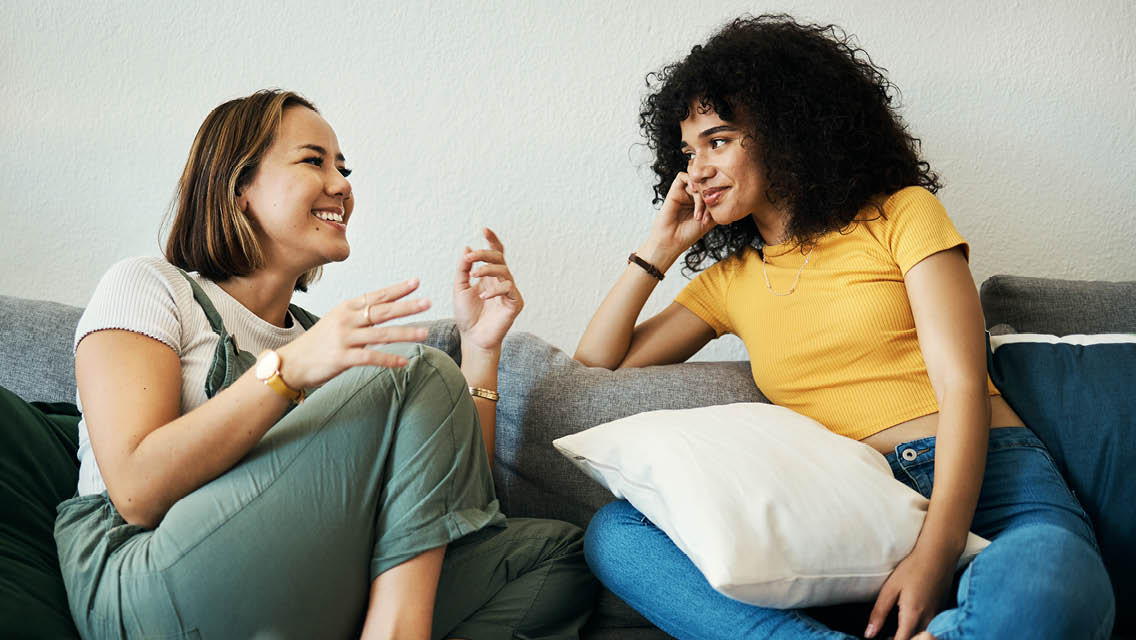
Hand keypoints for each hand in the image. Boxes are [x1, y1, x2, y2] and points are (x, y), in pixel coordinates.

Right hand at [276, 279, 430, 388]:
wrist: (291, 363)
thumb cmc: (318, 343)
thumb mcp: (337, 321)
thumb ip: (359, 316)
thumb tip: (385, 312)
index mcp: (346, 308)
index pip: (376, 296)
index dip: (397, 289)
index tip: (416, 282)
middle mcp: (346, 320)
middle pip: (382, 311)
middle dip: (407, 307)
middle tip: (428, 302)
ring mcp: (344, 338)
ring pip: (381, 334)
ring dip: (405, 334)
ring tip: (425, 333)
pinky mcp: (342, 357)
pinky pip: (370, 357)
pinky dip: (389, 360)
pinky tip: (404, 363)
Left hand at [454, 228, 523, 352]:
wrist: (472, 338)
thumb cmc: (467, 315)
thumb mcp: (459, 288)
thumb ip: (463, 269)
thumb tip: (468, 248)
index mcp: (489, 276)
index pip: (494, 253)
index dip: (492, 240)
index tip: (484, 229)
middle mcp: (501, 281)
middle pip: (499, 258)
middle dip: (485, 254)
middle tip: (471, 257)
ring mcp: (509, 291)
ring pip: (504, 271)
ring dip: (488, 269)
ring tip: (474, 274)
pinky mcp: (515, 303)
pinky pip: (508, 289)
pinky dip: (495, 290)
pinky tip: (483, 296)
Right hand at [643, 172, 717, 262]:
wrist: (672, 241)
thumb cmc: (689, 233)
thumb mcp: (712, 219)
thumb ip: (720, 205)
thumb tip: (733, 195)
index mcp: (703, 201)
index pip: (716, 189)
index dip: (719, 197)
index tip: (718, 214)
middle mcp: (694, 195)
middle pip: (708, 184)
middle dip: (711, 197)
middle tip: (708, 214)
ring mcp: (684, 192)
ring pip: (698, 182)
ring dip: (701, 196)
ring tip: (698, 215)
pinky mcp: (674, 190)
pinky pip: (684, 176)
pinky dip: (691, 180)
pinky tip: (694, 191)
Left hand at [865, 544, 956, 639]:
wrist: (938, 555)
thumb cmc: (913, 568)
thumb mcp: (890, 589)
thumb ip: (879, 613)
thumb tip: (869, 634)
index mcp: (913, 615)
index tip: (879, 639)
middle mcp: (928, 620)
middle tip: (884, 635)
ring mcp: (937, 617)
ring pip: (922, 636)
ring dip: (909, 637)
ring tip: (892, 631)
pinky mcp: (941, 612)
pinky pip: (929, 628)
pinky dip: (918, 630)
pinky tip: (907, 621)